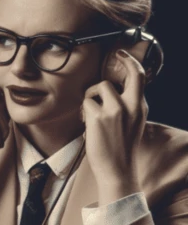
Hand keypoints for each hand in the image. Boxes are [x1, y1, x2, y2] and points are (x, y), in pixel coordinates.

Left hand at [83, 50, 146, 204]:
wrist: (117, 170)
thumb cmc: (119, 148)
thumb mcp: (131, 123)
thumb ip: (126, 106)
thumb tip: (110, 90)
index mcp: (139, 107)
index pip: (140, 78)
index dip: (131, 62)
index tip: (122, 54)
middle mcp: (131, 106)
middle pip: (128, 74)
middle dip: (122, 61)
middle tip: (115, 56)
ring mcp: (116, 110)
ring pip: (98, 87)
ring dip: (90, 97)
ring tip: (89, 114)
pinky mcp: (99, 116)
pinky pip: (86, 102)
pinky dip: (83, 111)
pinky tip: (86, 124)